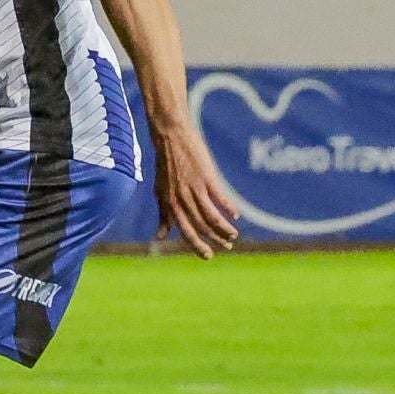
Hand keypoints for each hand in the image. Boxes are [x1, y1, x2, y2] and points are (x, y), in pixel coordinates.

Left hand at [151, 124, 239, 259]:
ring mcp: (194, 188)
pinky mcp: (206, 177)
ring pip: (211, 216)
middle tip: (227, 247)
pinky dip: (228, 208)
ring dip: (224, 228)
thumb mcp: (160, 192)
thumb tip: (159, 237)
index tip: (208, 256)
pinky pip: (219, 198)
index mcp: (170, 204)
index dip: (197, 245)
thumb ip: (163, 215)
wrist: (171, 137)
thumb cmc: (166, 165)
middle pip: (201, 226)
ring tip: (233, 235)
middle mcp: (181, 199)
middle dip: (215, 240)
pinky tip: (235, 215)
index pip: (185, 231)